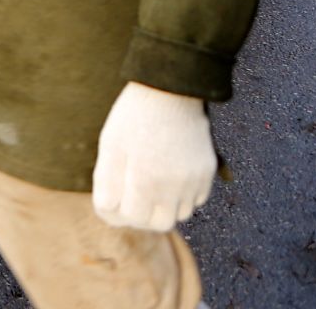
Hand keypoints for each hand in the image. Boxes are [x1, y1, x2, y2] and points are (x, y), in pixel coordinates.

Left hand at [91, 81, 216, 230]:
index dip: (115, 212)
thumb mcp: (110, 145)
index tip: (110, 201)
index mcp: (145, 179)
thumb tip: (108, 210)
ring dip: (162, 208)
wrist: (170, 91)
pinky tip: (168, 175)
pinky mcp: (207, 172)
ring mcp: (195, 181)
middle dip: (141, 217)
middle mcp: (174, 186)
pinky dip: (181, 196)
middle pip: (160, 224)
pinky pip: (196, 199)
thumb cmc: (133, 117)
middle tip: (129, 198)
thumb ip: (107, 182)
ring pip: (180, 214)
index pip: (130, 218)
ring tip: (148, 184)